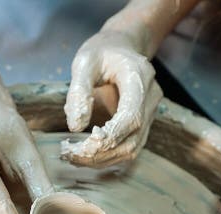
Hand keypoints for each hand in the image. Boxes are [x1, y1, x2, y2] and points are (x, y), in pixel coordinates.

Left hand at [62, 29, 162, 167]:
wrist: (122, 48)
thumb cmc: (102, 52)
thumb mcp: (84, 62)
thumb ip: (79, 93)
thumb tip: (75, 128)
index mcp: (139, 77)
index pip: (132, 116)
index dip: (110, 135)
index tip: (83, 145)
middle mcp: (151, 97)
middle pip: (132, 138)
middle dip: (100, 153)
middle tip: (69, 154)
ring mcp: (150, 113)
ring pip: (132, 149)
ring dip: (102, 159)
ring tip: (73, 156)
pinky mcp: (143, 125)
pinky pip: (129, 148)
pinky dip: (107, 156)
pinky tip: (85, 154)